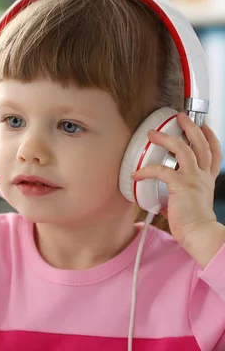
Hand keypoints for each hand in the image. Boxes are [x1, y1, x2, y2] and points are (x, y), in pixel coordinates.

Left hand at [131, 113, 221, 251]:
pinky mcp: (181, 185)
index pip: (214, 153)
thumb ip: (178, 199)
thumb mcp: (189, 205)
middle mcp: (203, 176)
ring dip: (167, 138)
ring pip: (183, 149)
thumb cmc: (193, 223)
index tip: (204, 127)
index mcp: (207, 179)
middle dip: (190, 128)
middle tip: (180, 117)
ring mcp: (193, 178)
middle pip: (201, 144)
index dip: (210, 138)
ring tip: (153, 133)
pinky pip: (161, 170)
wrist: (199, 233)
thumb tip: (165, 203)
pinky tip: (137, 173)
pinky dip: (147, 170)